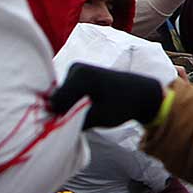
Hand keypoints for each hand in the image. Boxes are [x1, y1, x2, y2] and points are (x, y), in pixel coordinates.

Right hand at [45, 62, 166, 128]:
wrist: (140, 93)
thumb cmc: (122, 105)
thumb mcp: (98, 117)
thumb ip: (73, 120)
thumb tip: (52, 124)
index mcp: (80, 76)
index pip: (55, 103)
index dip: (61, 117)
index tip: (77, 123)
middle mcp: (75, 68)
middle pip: (58, 99)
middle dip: (66, 112)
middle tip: (86, 117)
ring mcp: (76, 70)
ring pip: (62, 98)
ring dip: (71, 108)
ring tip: (90, 111)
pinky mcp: (78, 74)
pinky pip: (68, 94)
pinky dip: (74, 103)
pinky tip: (88, 106)